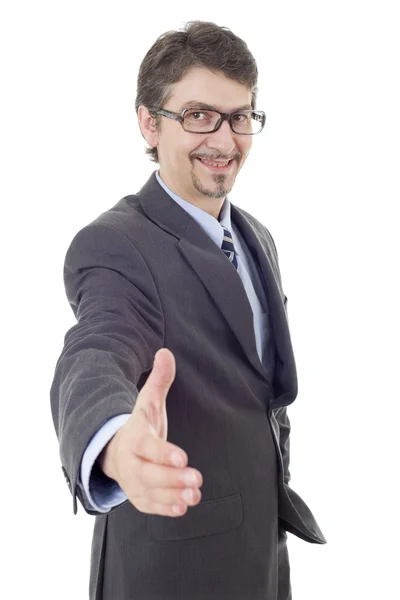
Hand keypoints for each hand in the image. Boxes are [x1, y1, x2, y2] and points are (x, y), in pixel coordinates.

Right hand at [98, 348, 202, 516]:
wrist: (115, 451)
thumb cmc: (139, 425)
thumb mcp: (148, 402)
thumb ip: (159, 380)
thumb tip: (166, 352)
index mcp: (133, 437)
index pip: (146, 446)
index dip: (163, 452)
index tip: (183, 456)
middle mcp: (130, 462)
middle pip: (148, 473)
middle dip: (172, 478)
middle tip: (196, 478)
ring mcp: (133, 482)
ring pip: (150, 492)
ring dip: (172, 495)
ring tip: (194, 495)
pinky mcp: (139, 497)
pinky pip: (150, 506)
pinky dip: (165, 508)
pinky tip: (183, 507)